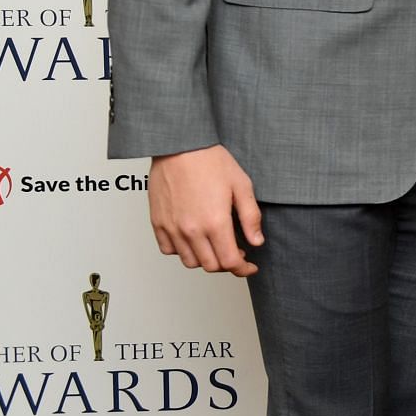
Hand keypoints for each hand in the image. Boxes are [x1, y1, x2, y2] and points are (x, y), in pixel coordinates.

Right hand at [147, 144, 263, 275]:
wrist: (181, 146)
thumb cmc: (211, 161)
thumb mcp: (242, 186)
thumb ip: (250, 217)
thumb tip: (257, 241)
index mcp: (215, 222)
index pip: (230, 262)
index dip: (243, 269)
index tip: (250, 267)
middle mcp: (191, 230)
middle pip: (210, 266)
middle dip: (227, 265)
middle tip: (237, 253)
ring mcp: (172, 228)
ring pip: (189, 261)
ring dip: (205, 259)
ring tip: (216, 245)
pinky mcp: (158, 223)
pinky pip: (169, 250)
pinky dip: (182, 251)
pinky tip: (194, 239)